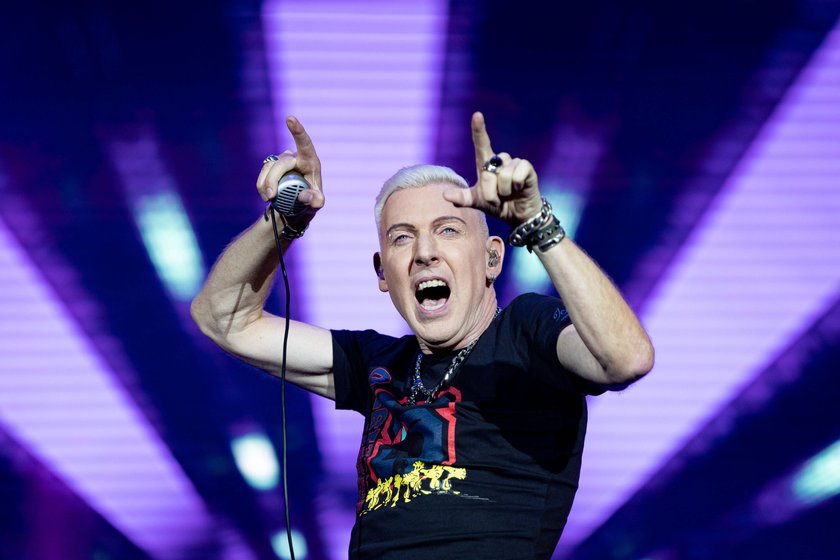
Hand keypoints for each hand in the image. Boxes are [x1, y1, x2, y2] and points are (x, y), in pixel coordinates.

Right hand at [256, 116, 324, 227]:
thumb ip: (315, 201)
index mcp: (310, 161)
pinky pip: (262, 174)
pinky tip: (266, 196)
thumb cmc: (310, 201)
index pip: (304, 143)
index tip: (289, 118)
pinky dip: (261, 186)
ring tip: (269, 199)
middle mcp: (295, 157)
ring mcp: (282, 161)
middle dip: (273, 179)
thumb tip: (306, 195)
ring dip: (265, 184)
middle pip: (281, 163)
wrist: (295, 207)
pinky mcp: (271, 166)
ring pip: (269, 168)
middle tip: (270, 196)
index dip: (297, 131)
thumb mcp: (316, 204)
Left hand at [442, 112, 542, 226]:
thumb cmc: (498, 205)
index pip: (481, 144)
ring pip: (503, 176)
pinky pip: (516, 174)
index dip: (479, 130)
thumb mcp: (478, 202)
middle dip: (490, 192)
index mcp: (486, 164)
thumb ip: (463, 198)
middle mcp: (501, 160)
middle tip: (497, 199)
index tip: (477, 115)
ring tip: (509, 194)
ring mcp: (514, 163)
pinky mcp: (527, 168)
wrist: (518, 215)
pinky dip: (516, 186)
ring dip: (503, 192)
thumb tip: (445, 195)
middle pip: (488, 173)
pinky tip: (519, 189)